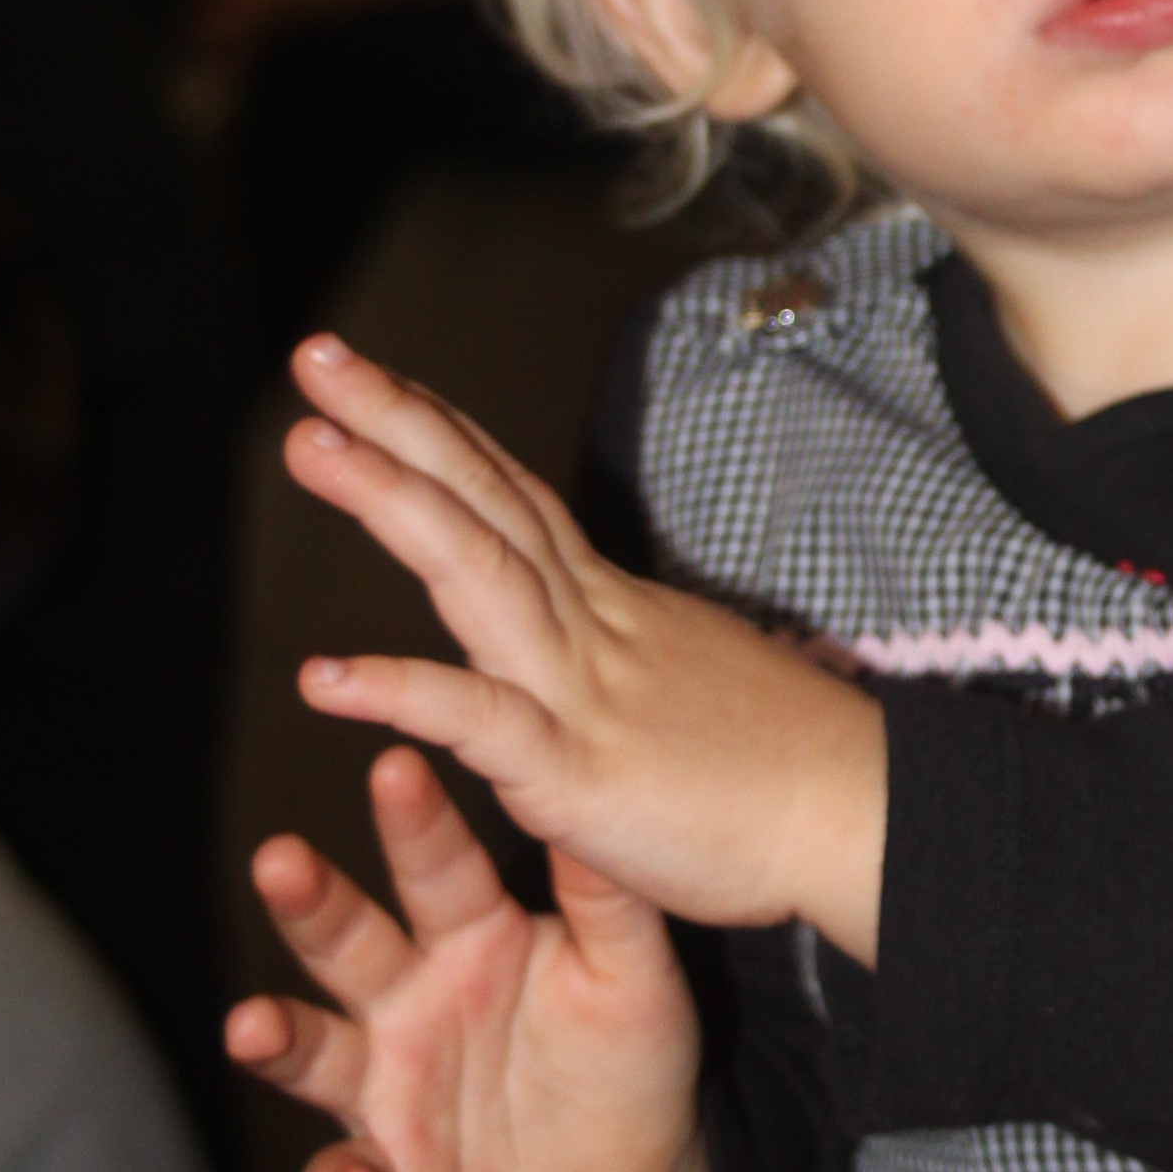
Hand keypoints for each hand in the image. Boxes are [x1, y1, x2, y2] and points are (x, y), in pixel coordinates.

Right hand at [230, 746, 705, 1171]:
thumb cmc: (630, 1056)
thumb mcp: (634, 971)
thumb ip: (606, 894)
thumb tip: (590, 784)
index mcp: (474, 937)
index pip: (437, 868)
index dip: (414, 821)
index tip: (396, 762)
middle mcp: (413, 1004)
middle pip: (348, 943)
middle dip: (310, 905)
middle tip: (278, 859)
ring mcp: (392, 1091)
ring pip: (318, 1055)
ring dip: (281, 1039)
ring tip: (251, 1026)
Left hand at [282, 328, 887, 953]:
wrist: (866, 818)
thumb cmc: (787, 770)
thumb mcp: (693, 683)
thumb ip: (625, 661)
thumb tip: (593, 651)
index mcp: (613, 611)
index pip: (513, 499)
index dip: (440, 434)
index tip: (371, 381)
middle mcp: (594, 626)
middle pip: (483, 500)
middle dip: (394, 422)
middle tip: (317, 353)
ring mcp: (585, 691)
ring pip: (476, 572)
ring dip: (388, 501)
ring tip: (306, 443)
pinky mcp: (580, 773)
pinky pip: (479, 722)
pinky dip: (400, 692)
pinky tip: (321, 678)